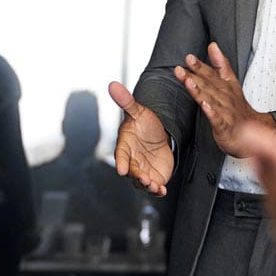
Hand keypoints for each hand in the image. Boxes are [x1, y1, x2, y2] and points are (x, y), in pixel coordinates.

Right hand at [108, 81, 175, 196]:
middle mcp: (132, 161)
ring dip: (147, 186)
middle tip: (144, 178)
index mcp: (125, 146)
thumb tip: (113, 84)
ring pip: (142, 182)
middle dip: (137, 176)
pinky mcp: (154, 177)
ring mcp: (142, 171)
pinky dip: (157, 191)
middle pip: (132, 172)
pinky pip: (154, 187)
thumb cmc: (145, 124)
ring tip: (154, 186)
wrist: (160, 135)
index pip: (121, 155)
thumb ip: (127, 101)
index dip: (122, 162)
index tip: (121, 169)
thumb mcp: (139, 111)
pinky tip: (162, 191)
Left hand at [174, 44, 273, 158]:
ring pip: (211, 100)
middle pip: (208, 85)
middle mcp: (225, 97)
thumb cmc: (236, 106)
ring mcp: (225, 112)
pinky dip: (212, 112)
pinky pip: (218, 119)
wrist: (251, 130)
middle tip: (180, 69)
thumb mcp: (230, 81)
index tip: (189, 58)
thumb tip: (213, 46)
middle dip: (195, 76)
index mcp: (225, 86)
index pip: (211, 73)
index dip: (200, 66)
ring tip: (189, 82)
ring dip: (199, 91)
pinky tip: (205, 106)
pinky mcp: (224, 126)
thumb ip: (220, 64)